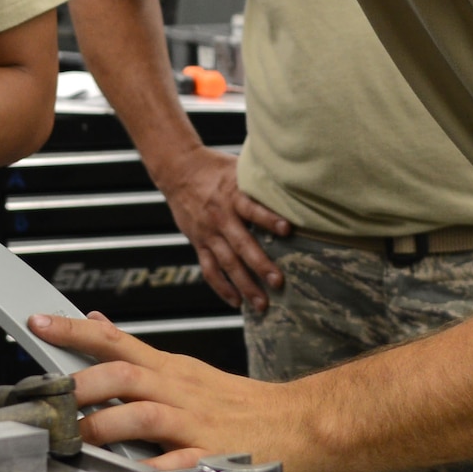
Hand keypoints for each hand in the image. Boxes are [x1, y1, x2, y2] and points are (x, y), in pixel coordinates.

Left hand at [28, 310, 310, 471]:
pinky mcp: (212, 458)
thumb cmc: (238, 402)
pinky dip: (152, 469)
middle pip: (123, 375)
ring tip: (78, 437)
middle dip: (82, 383)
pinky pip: (177, 464)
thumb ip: (135, 352)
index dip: (73, 330)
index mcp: (169, 369)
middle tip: (49, 394)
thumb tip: (96, 322)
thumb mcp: (184, 367)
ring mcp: (195, 424)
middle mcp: (178, 390)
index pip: (114, 341)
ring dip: (105, 425)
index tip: (37, 321)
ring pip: (143, 414)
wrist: (298, 423)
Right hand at [152, 146, 289, 312]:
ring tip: (262, 304)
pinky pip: (209, 269)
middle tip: (279, 282)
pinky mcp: (198, 242)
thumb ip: (260, 180)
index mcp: (232, 195)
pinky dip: (221, 287)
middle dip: (260, 264)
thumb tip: (294, 182)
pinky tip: (237, 302)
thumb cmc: (216, 167)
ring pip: (227, 263)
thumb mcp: (239, 167)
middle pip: (241, 244)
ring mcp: (208, 233)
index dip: (269, 219)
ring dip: (245, 285)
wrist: (178, 169)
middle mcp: (220, 216)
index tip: (288, 229)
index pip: (253, 208)